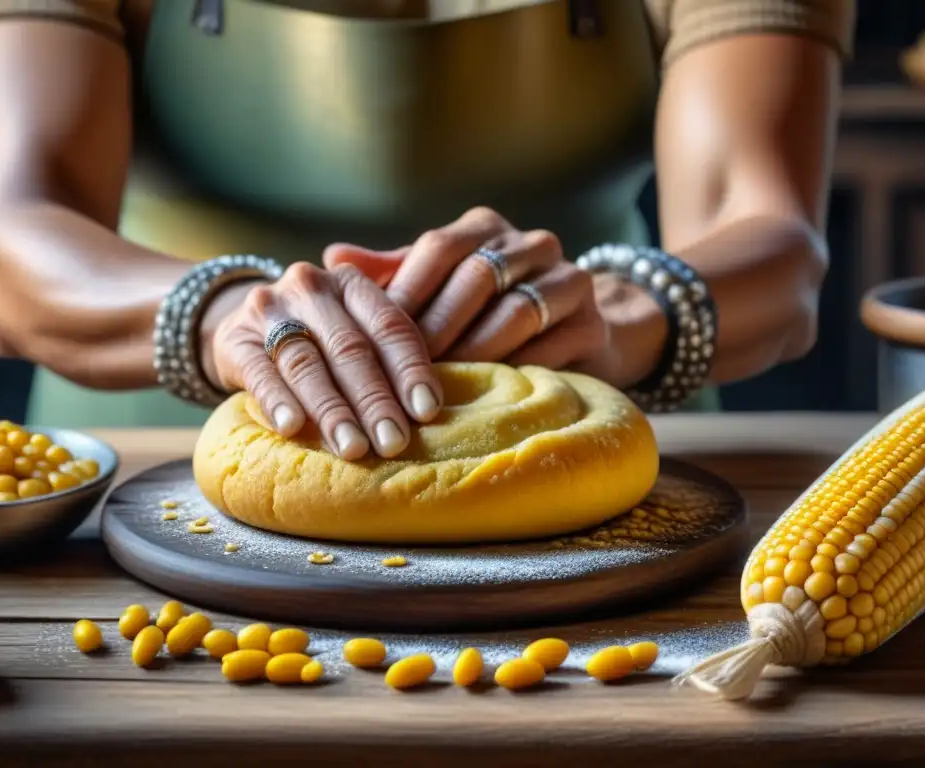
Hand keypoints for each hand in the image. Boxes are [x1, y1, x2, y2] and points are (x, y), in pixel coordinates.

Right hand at [200, 263, 442, 460]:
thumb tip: (431, 409)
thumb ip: (387, 352)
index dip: (410, 369)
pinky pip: (260, 372)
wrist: (239, 328)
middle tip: (393, 442)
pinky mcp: (233, 340)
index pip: (389, 325)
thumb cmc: (316, 338)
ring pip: (307, 363)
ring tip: (353, 449)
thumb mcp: (351, 328)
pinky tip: (293, 429)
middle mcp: (310, 287)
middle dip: (375, 400)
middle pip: (351, 348)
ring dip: (333, 411)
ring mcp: (268, 310)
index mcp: (351, 282)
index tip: (427, 411)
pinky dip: (278, 401)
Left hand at [323, 206, 611, 371]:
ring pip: (517, 311)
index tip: (371, 335)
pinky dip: (516, 369)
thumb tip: (332, 258)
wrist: (579, 331)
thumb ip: (392, 272)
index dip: (407, 290)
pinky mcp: (592, 323)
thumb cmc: (488, 309)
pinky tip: (488, 394)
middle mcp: (529, 243)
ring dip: (474, 350)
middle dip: (436, 326)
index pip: (439, 247)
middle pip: (477, 277)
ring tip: (440, 384)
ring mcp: (568, 279)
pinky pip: (552, 346)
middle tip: (400, 370)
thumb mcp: (438, 285)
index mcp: (485, 228)